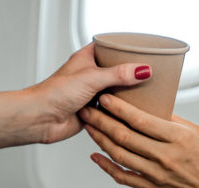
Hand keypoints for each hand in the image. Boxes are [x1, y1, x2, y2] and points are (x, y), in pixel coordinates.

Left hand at [30, 43, 150, 144]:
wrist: (40, 119)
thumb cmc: (54, 93)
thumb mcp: (92, 78)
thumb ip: (119, 74)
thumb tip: (143, 70)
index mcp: (86, 59)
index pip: (108, 48)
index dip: (124, 50)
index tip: (143, 54)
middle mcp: (89, 76)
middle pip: (117, 72)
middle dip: (130, 76)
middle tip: (149, 77)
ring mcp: (92, 94)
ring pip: (116, 93)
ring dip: (126, 97)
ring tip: (145, 95)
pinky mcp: (94, 112)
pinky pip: (113, 111)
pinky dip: (121, 113)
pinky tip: (132, 113)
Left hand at [78, 94, 198, 187]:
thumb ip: (176, 121)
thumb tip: (154, 107)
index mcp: (180, 138)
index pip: (141, 119)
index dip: (118, 107)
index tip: (105, 97)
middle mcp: (166, 156)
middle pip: (124, 135)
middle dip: (102, 120)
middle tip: (88, 108)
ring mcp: (158, 174)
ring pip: (119, 154)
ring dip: (100, 139)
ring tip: (89, 126)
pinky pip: (124, 177)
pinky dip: (106, 166)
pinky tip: (95, 156)